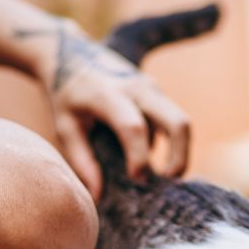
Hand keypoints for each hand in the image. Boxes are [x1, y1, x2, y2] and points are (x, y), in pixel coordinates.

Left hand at [31, 21, 190, 197]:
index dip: (139, 158)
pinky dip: (170, 143)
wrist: (71, 53)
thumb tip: (98, 196)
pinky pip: (173, 120)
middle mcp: (137, 88)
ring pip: (182, 123)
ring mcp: (152, 87)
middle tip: (168, 182)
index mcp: (108, 95)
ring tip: (162, 175)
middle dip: (181, 157)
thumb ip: (82, 160)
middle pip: (178, 123)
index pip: (134, 128)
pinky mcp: (158, 90)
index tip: (135, 180)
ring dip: (179, 152)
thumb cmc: (66, 95)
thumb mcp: (66, 127)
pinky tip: (148, 156)